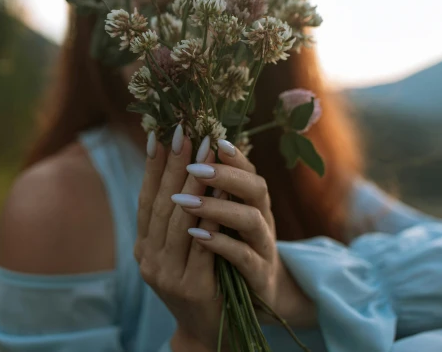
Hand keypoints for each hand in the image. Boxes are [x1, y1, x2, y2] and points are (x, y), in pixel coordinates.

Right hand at [134, 124, 224, 349]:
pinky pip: (203, 244)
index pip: (146, 198)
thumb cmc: (200, 282)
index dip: (153, 166)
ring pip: (180, 220)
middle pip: (162, 204)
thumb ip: (178, 216)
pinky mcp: (191, 287)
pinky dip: (211, 216)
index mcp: (144, 247)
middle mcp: (149, 260)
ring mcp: (167, 275)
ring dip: (194, 183)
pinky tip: (221, 193)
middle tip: (187, 133)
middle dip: (175, 165)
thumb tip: (184, 166)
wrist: (209, 333)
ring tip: (206, 154)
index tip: (161, 133)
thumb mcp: (181, 249)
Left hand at [180, 138, 317, 327]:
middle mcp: (261, 218)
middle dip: (224, 174)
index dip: (233, 155)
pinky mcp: (258, 275)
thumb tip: (179, 150)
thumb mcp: (222, 218)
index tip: (212, 139)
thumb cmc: (231, 250)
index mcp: (252, 201)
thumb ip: (208, 189)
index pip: (248, 170)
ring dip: (216, 208)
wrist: (254, 301)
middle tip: (193, 166)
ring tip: (183, 201)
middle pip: (254, 188)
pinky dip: (221, 244)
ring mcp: (262, 247)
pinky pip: (243, 256)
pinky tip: (196, 235)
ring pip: (250, 220)